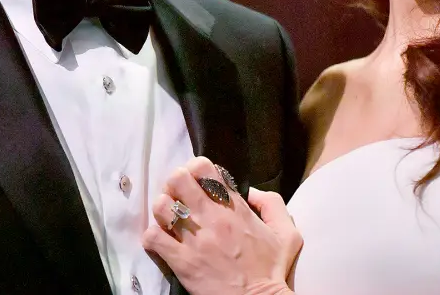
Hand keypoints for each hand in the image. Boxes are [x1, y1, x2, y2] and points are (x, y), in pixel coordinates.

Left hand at [142, 156, 301, 294]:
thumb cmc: (272, 270)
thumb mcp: (287, 233)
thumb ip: (272, 204)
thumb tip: (252, 191)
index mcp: (234, 207)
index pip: (203, 168)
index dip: (195, 169)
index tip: (196, 181)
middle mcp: (211, 218)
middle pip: (177, 179)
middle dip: (175, 185)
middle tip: (179, 197)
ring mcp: (194, 240)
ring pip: (161, 206)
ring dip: (163, 210)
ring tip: (170, 219)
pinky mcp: (182, 262)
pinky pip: (153, 238)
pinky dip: (153, 237)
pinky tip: (163, 241)